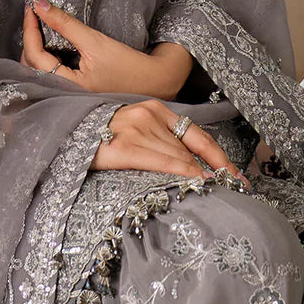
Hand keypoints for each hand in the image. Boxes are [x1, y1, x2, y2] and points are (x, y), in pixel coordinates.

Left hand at [22, 0, 193, 98]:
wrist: (154, 82)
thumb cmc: (128, 66)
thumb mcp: (95, 42)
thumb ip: (65, 24)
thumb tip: (39, 5)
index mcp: (66, 86)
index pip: (35, 55)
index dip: (29, 29)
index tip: (31, 8)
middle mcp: (61, 95)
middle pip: (30, 65)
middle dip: (29, 39)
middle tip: (35, 15)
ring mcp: (66, 95)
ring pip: (37, 70)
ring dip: (35, 48)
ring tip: (41, 26)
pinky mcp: (72, 91)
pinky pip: (48, 74)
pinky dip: (45, 57)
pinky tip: (51, 44)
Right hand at [90, 101, 248, 183]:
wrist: (66, 133)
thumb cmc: (102, 136)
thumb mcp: (137, 129)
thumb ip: (162, 142)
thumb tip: (193, 169)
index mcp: (157, 110)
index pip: (199, 136)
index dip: (221, 158)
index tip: (238, 176)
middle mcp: (150, 115)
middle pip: (191, 151)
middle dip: (214, 173)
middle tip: (233, 190)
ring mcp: (136, 129)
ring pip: (179, 159)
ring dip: (200, 178)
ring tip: (217, 194)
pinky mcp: (122, 147)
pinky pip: (161, 163)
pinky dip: (182, 174)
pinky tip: (196, 183)